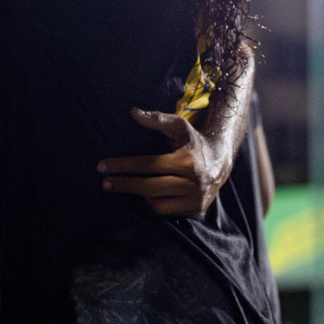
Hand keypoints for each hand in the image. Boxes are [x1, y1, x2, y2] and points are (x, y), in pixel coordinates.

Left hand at [97, 107, 235, 215]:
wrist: (221, 161)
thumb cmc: (193, 141)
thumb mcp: (179, 125)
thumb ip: (156, 119)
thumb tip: (133, 112)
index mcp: (186, 160)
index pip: (148, 165)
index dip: (123, 166)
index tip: (102, 166)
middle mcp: (193, 182)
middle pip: (150, 188)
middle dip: (124, 185)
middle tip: (105, 182)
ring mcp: (196, 198)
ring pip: (157, 204)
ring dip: (139, 195)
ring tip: (125, 186)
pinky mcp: (196, 209)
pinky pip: (167, 211)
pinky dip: (154, 204)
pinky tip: (144, 195)